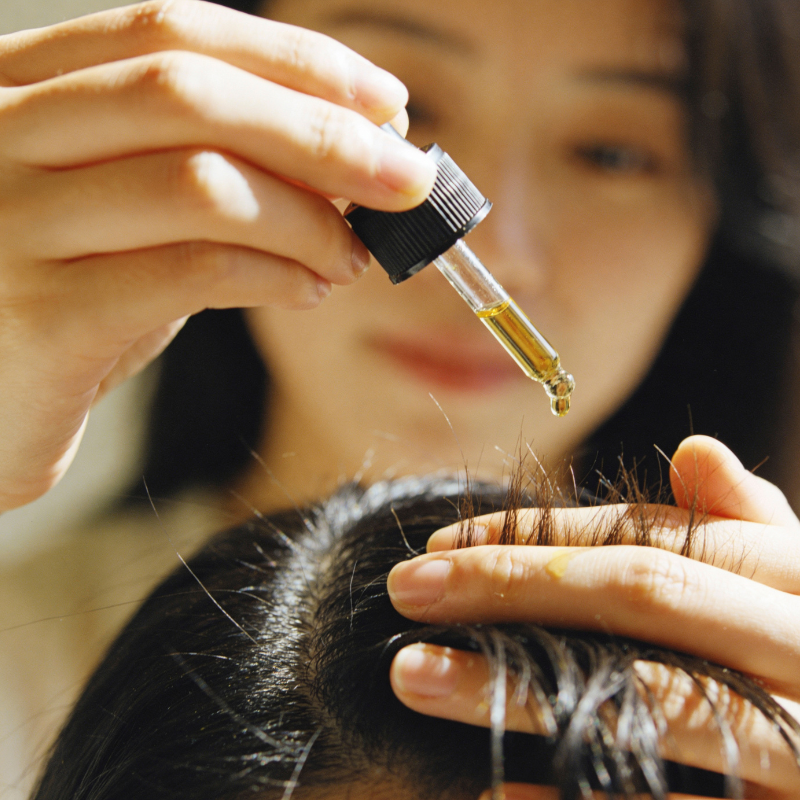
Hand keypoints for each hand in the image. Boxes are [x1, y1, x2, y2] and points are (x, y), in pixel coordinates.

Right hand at [0, 0, 435, 511]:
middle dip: (322, 133)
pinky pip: (189, 272)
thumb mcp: (123, 220)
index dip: (293, 61)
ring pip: (197, 182)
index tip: (383, 102)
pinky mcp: (41, 312)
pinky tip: (310, 289)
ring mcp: (9, 221)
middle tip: (405, 177)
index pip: (172, 34)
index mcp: (22, 90)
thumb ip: (202, 179)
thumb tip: (336, 172)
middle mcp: (0, 134)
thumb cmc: (56, 307)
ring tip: (354, 256)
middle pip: (191, 93)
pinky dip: (274, 275)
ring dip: (307, 218)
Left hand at [388, 435, 799, 797]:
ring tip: (413, 674)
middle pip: (644, 595)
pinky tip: (496, 786)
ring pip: (646, 702)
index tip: (443, 545)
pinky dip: (575, 798)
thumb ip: (749, 527)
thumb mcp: (797, 588)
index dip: (543, 536)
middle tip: (406, 589)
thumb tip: (694, 447)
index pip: (660, 537)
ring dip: (512, 686)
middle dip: (513, 583)